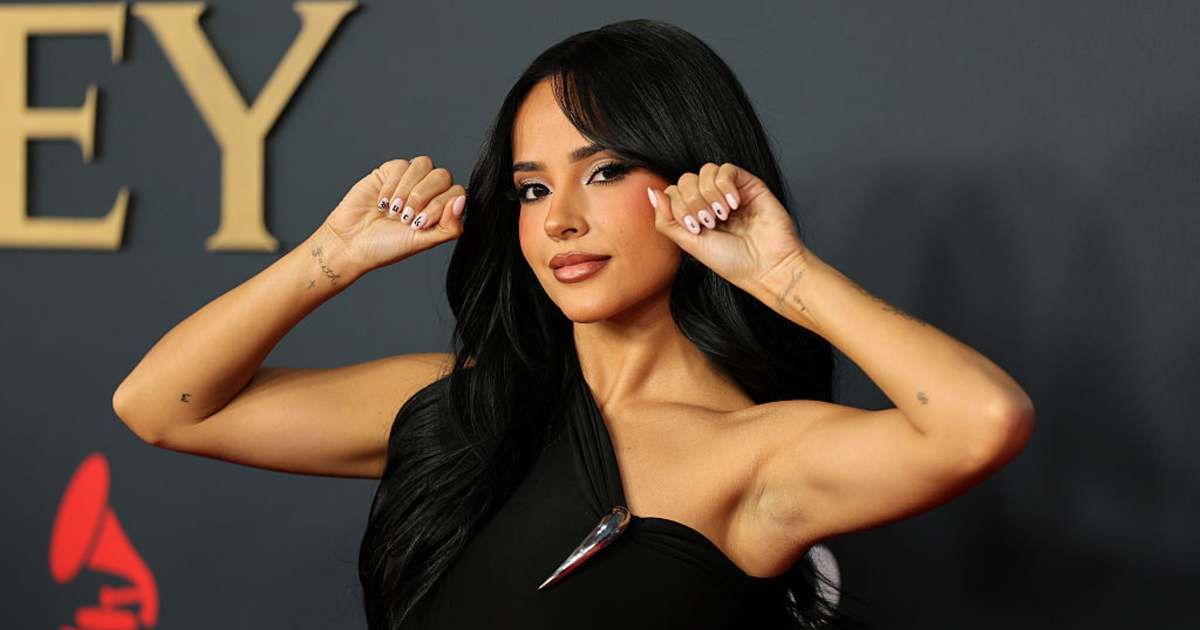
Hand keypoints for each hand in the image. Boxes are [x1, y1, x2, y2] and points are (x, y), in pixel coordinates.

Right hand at [320, 155, 467, 273]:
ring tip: (393, 211)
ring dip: (407, 190)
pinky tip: (382, 202)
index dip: (439, 205)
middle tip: (405, 218)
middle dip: (422, 196)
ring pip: (424, 164)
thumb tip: (461, 201)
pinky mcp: (390, 172)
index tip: (419, 224)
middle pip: (442, 175)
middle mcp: (429, 192)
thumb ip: (449, 226)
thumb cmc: (386, 246)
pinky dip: (392, 186)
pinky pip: (402, 165)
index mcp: (441, 209)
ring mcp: (410, 180)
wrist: (351, 242)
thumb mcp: (422, 242)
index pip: (457, 192)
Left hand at [647, 162, 811, 293]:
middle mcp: (711, 201)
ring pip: (705, 171)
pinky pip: (726, 169)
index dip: (679, 207)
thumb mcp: (689, 244)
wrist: (766, 267)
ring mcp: (730, 191)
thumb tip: (651, 193)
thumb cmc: (732, 261)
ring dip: (709, 194)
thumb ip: (667, 220)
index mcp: (696, 214)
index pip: (674, 192)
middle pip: (686, 180)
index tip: (694, 229)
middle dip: (692, 202)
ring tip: (722, 215)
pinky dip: (725, 186)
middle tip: (708, 223)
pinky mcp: (748, 185)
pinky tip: (733, 205)